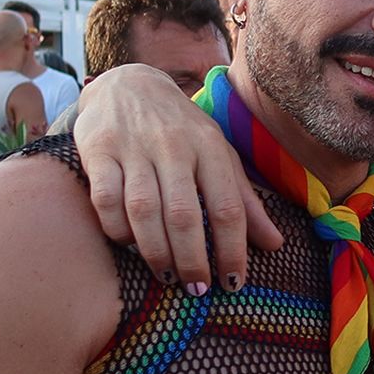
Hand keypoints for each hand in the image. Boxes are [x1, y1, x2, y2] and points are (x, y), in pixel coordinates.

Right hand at [73, 65, 281, 290]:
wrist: (129, 84)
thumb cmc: (183, 131)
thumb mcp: (221, 157)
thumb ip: (245, 201)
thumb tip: (276, 245)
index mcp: (212, 148)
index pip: (228, 207)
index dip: (233, 251)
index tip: (233, 284)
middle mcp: (174, 146)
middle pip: (185, 214)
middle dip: (193, 259)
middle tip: (198, 290)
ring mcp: (134, 147)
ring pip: (144, 210)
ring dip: (157, 252)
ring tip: (169, 277)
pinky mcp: (98, 150)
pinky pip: (106, 200)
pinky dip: (117, 230)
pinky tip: (130, 246)